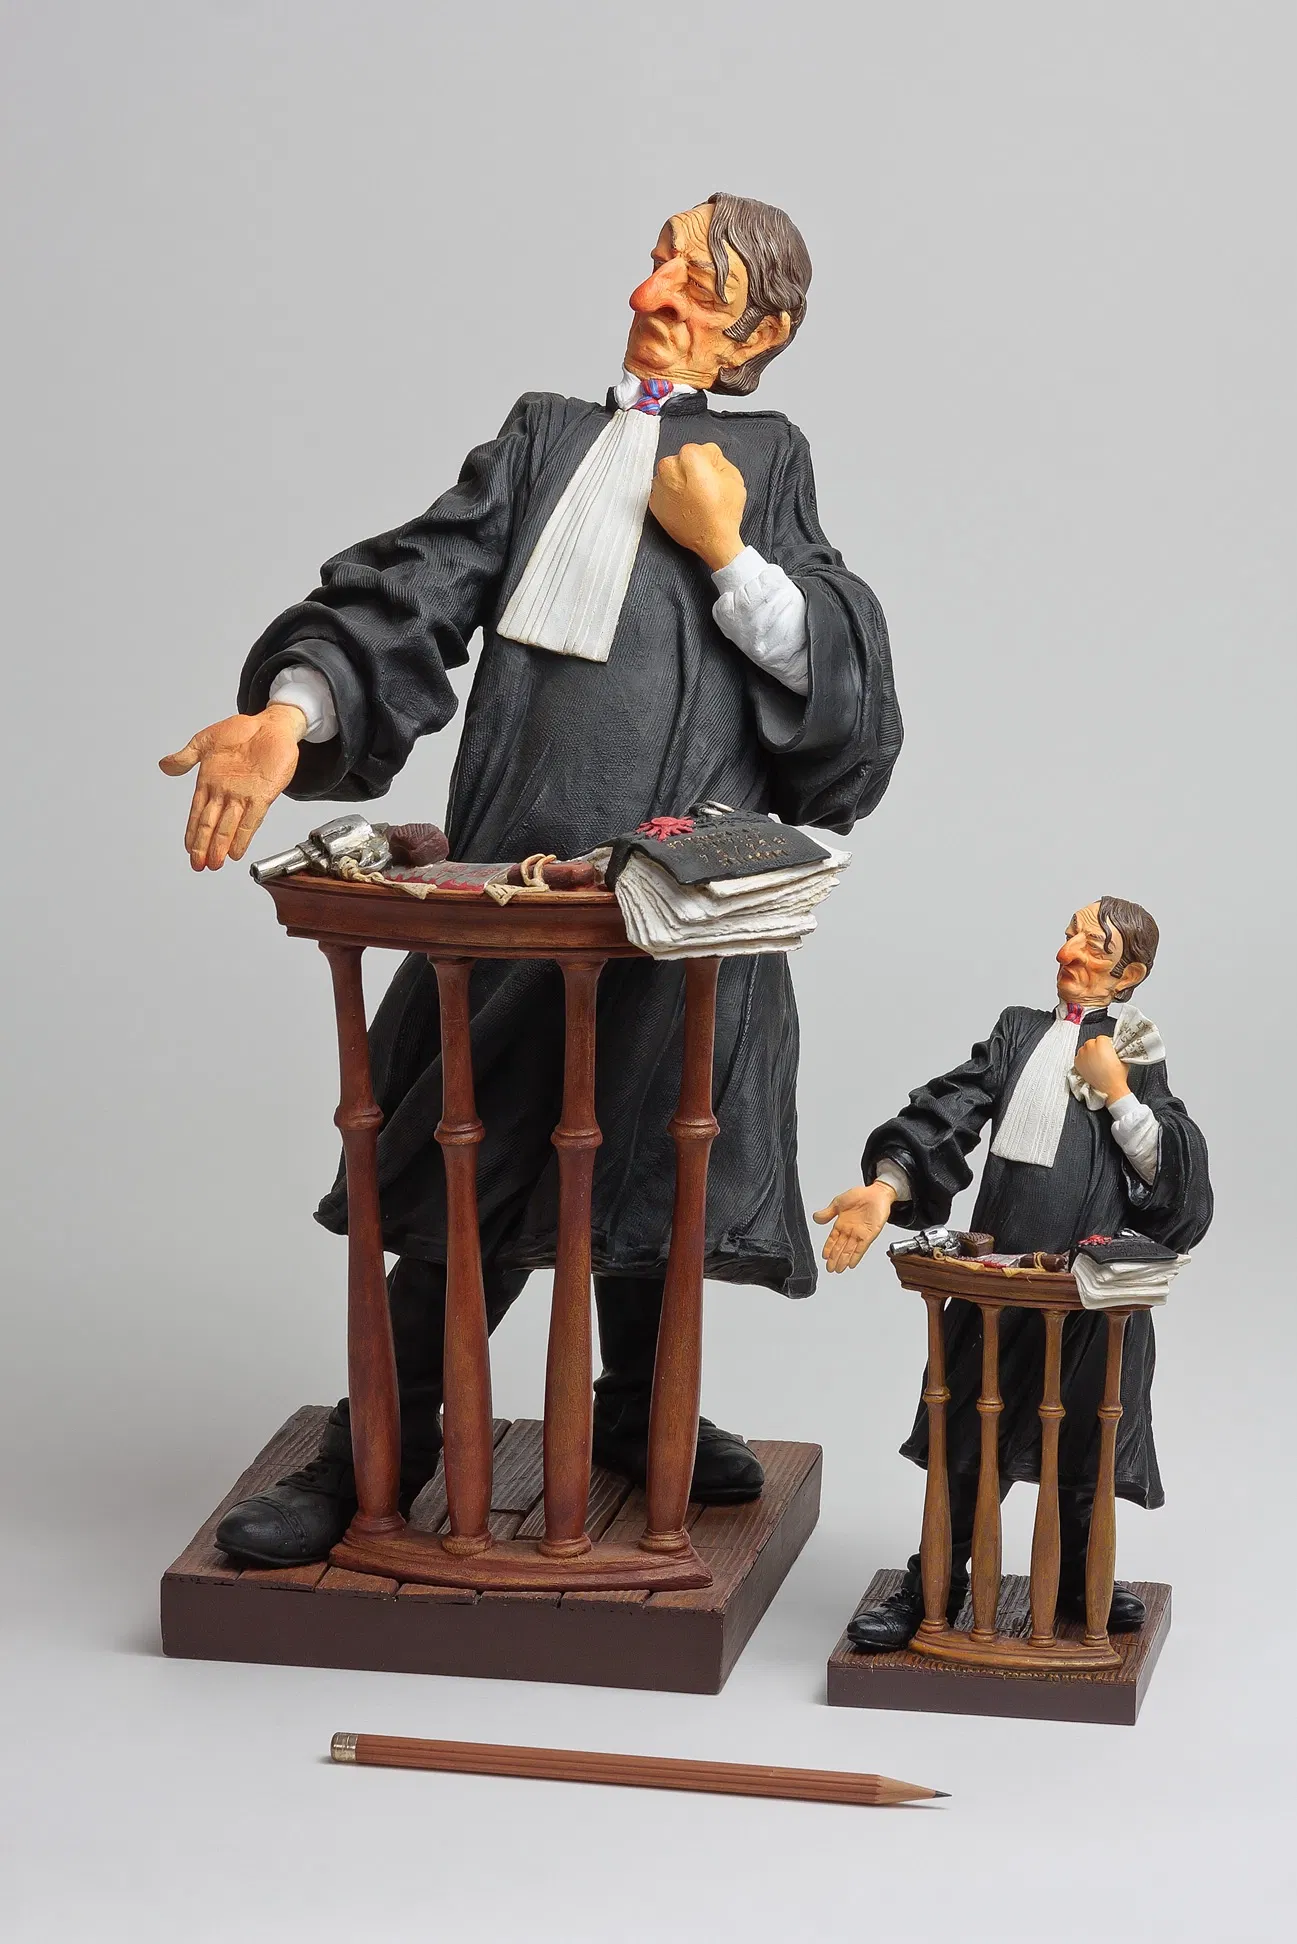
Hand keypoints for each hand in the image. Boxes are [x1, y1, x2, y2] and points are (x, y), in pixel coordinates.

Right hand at [159, 704, 306, 870]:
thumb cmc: (240, 732)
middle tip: (199, 865)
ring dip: (221, 845)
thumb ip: (186, 757)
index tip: (188, 851)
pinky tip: (237, 850)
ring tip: (215, 863)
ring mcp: (244, 796)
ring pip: (229, 826)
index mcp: (209, 783)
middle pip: (211, 825)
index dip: (192, 833)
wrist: (270, 725)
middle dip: (204, 846)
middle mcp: (225, 794)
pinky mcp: (263, 794)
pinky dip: (244, 836)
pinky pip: (252, 819)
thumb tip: (165, 766)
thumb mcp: (206, 742)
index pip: (197, 814)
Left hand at [649, 442, 745, 571]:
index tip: (713, 475)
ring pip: (670, 475)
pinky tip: (685, 506)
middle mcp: (668, 469)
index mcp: (689, 458)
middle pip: (680, 461)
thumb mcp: (734, 476)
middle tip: (703, 487)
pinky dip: (672, 496)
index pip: (698, 450)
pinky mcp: (654, 504)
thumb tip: (708, 457)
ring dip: (679, 482)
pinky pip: (663, 492)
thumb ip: (718, 459)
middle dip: (690, 470)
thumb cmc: (724, 512)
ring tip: (694, 498)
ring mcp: (658, 488)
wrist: (713, 541)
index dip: (709, 462)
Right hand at [813, 1181, 896, 1273]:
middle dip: (835, 1259)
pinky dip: (856, 1256)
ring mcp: (860, 1233)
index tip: (824, 1257)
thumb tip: (816, 1218)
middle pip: (840, 1248)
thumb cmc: (860, 1195)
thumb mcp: (839, 1202)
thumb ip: (828, 1212)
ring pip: (850, 1250)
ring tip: (838, 1269)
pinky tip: (851, 1263)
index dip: (828, 1249)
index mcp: (842, 1223)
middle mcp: (850, 1230)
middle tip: (830, 1268)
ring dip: (844, 1260)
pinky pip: (862, 1247)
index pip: (833, 1239)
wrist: (877, 1193)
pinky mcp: (870, 1234)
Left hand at [1072, 1034, 1130, 1101]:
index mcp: (1102, 1042)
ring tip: (1096, 1062)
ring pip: (1085, 1049)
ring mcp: (1082, 1054)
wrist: (1110, 1088)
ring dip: (1089, 1053)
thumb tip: (1113, 1048)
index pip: (1102, 1038)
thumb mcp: (1122, 1057)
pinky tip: (1091, 1066)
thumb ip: (1115, 1049)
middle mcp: (1090, 1046)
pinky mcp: (1077, 1063)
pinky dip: (1084, 1060)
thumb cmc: (1117, 1074)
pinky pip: (1079, 1057)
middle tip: (1102, 1056)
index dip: (1106, 1045)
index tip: (1108, 1050)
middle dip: (1097, 1048)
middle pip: (1092, 1042)